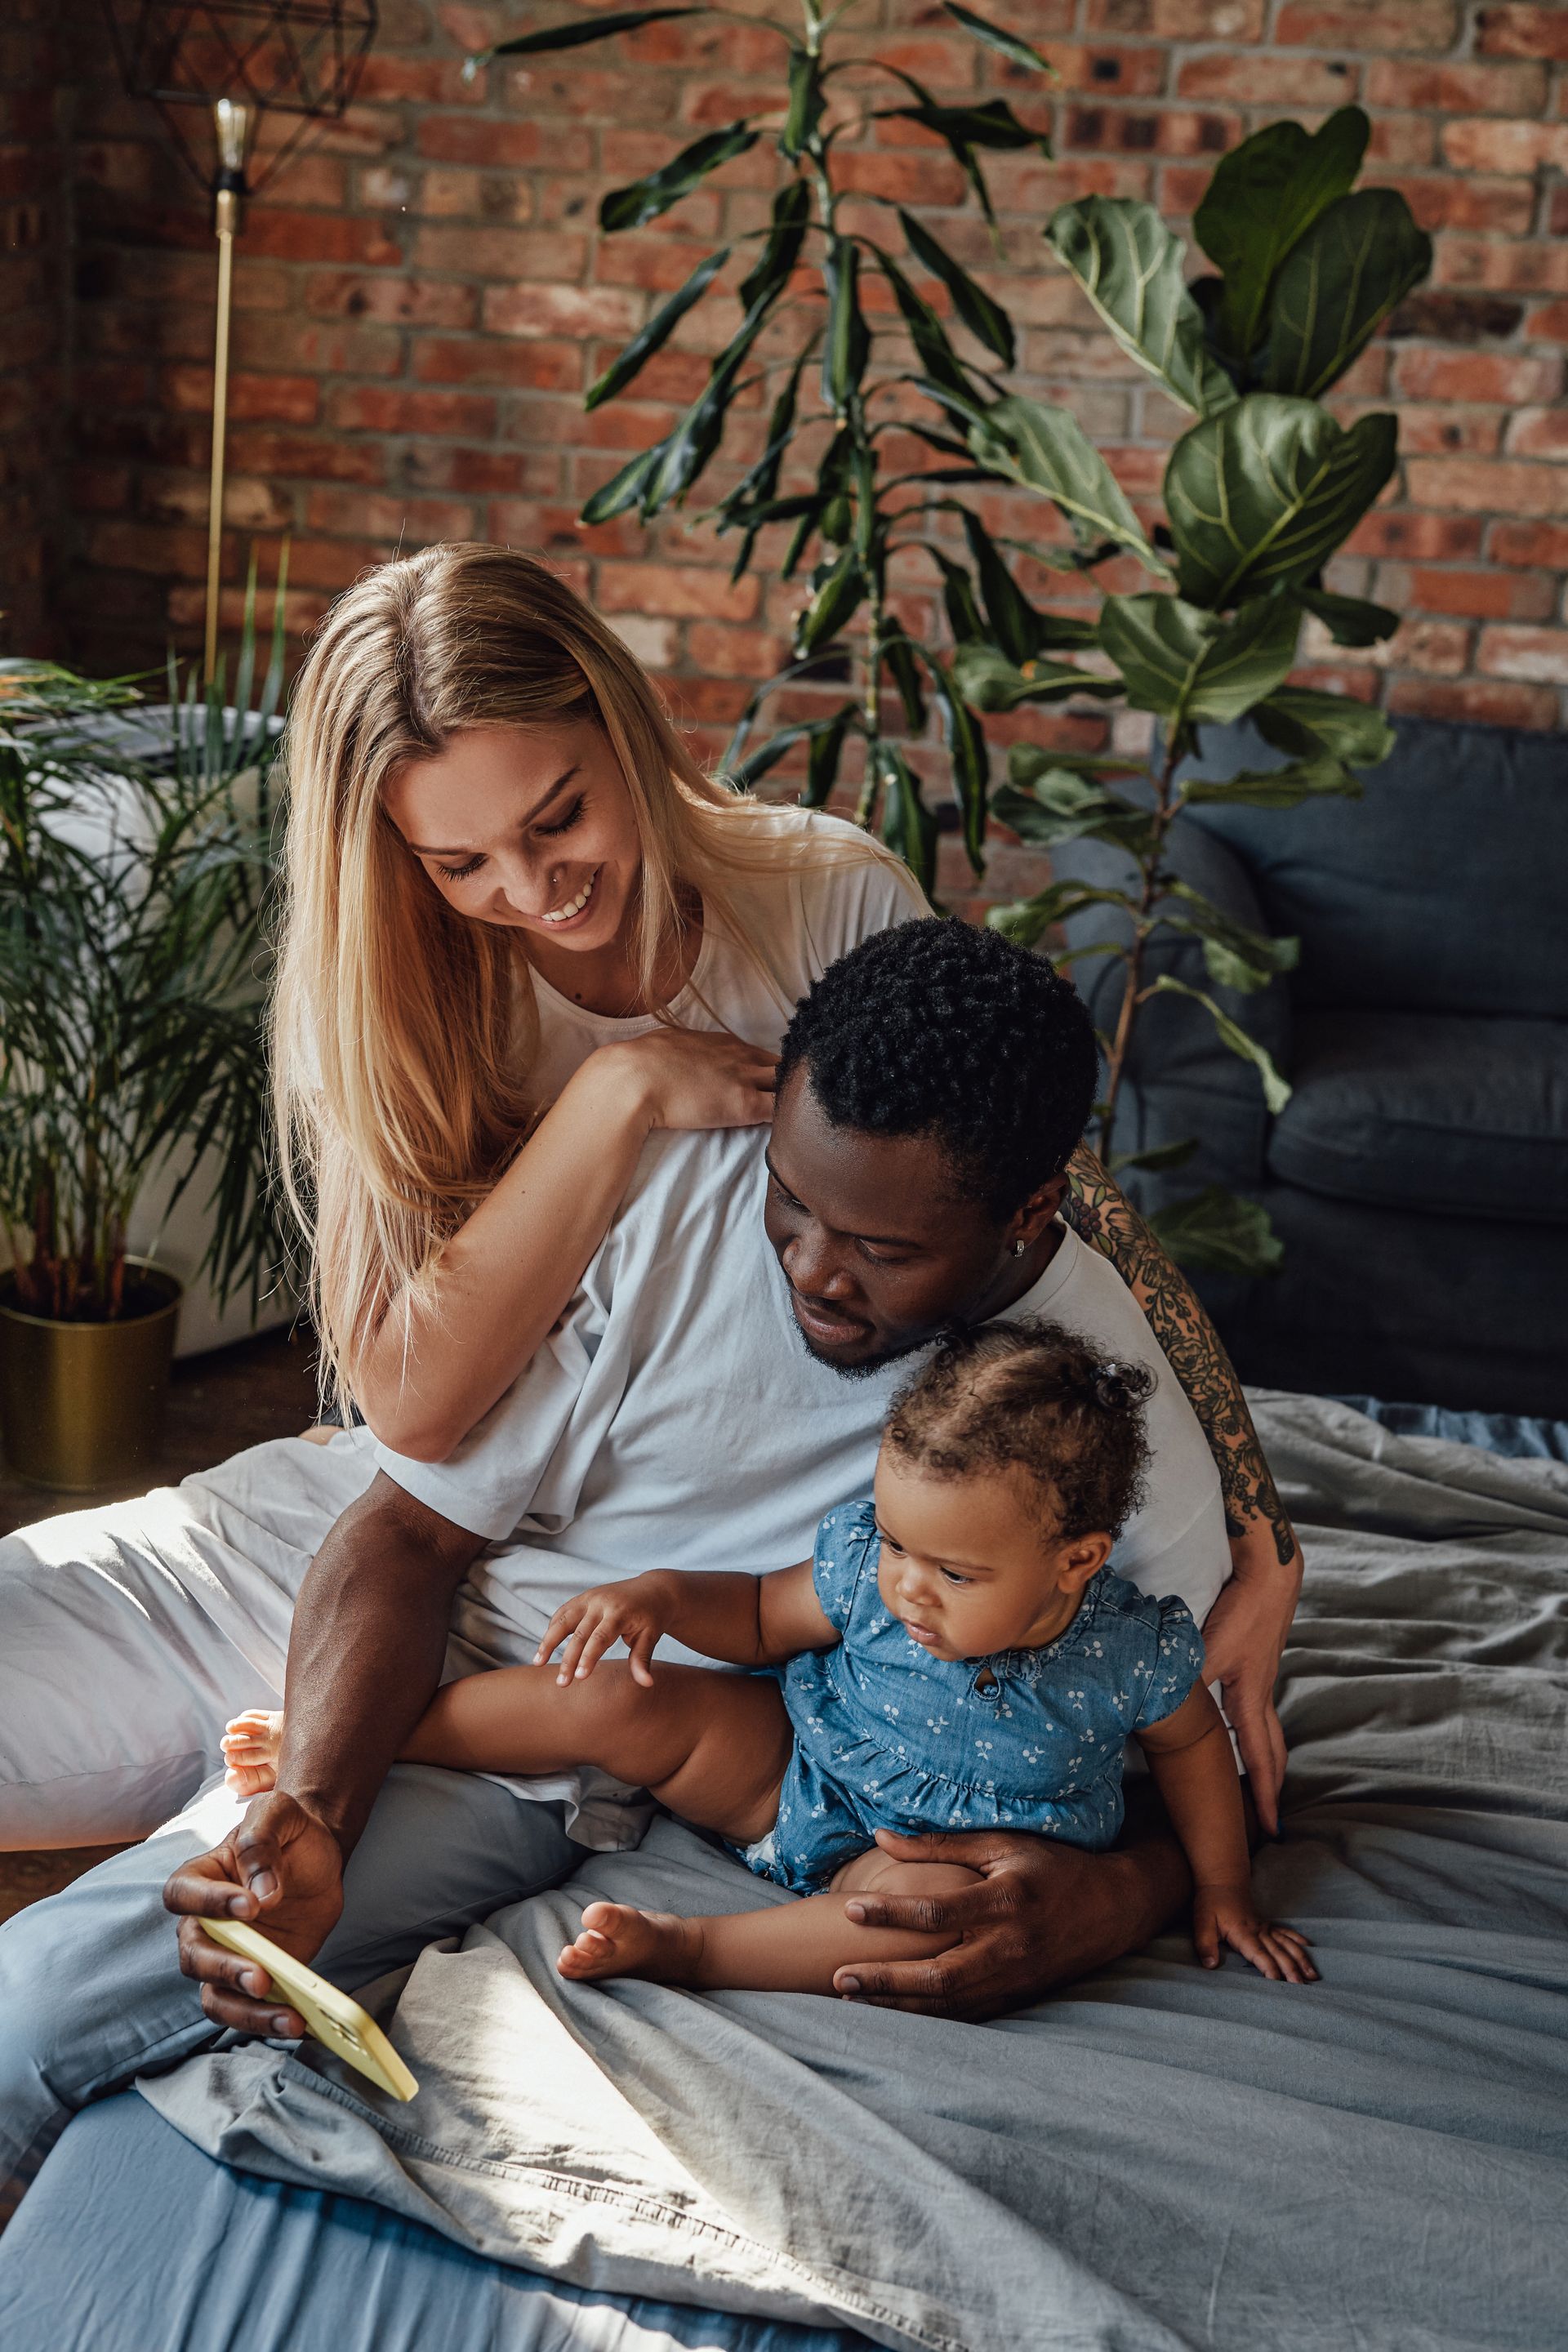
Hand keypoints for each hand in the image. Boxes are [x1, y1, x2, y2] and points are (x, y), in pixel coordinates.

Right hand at [163, 1790, 346, 2036]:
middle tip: (260, 1976)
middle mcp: (204, 1924)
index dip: (209, 1903)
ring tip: (288, 2017)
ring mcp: (228, 1957)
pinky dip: (271, 2022)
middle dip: (224, 1970)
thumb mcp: (278, 1813)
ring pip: (217, 1997)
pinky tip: (302, 2023)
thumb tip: (262, 1893)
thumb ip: (262, 1841)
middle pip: (194, 1957)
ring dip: (247, 2012)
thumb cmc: (288, 1830)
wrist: (318, 1854)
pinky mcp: (255, 1979)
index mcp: (200, 1877)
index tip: (250, 1906)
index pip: (183, 1895)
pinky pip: (250, 2010)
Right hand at [536, 1572, 677, 1686]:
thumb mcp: (651, 1637)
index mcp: (620, 1612)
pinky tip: (543, 1647)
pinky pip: (562, 1612)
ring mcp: (589, 1598)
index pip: (600, 1638)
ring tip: (537, 1663)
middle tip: (562, 1684)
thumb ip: (643, 1660)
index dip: (588, 1658)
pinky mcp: (583, 1597)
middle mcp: (601, 1603)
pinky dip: (552, 1628)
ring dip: (548, 1641)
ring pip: (563, 1620)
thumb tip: (647, 1684)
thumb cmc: (652, 1618)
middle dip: (568, 1660)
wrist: (653, 1589)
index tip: (579, 1678)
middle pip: (579, 1633)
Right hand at [592, 1029, 776, 1134]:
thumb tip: (675, 1053)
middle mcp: (741, 1056)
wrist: (635, 1078)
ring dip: (792, 1100)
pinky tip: (789, 1130)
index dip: (769, 1072)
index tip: (770, 1087)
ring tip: (794, 1117)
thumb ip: (684, 1049)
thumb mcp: (669, 1043)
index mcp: (723, 1043)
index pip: (760, 1055)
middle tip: (792, 1102)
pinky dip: (788, 1118)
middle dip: (790, 1082)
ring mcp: (746, 1079)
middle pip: (782, 1065)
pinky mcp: (746, 1105)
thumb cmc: (641, 1062)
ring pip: (789, 1084)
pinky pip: (781, 1110)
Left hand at [833, 1825, 1175, 2020]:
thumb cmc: (1053, 1866)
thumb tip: (882, 1837)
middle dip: (885, 1979)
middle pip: (938, 1974)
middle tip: (838, 1977)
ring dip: (899, 2004)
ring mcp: (1015, 1979)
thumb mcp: (1002, 1844)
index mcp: (1005, 1901)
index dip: (891, 1913)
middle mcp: (1010, 1946)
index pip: (937, 1912)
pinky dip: (928, 2017)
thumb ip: (941, 1846)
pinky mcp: (1018, 1997)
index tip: (850, 1909)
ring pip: (949, 2003)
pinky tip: (894, 2012)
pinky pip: (967, 2013)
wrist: (1114, 1909)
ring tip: (853, 1999)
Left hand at [1191, 1880, 1315, 1982]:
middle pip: (1278, 1952)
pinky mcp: (1267, 1924)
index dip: (1269, 1969)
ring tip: (1312, 1975)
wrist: (1221, 1882)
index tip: (1278, 1984)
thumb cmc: (1211, 1903)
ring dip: (1300, 1959)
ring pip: (1287, 1943)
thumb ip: (1205, 1944)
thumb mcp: (1201, 1922)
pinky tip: (1309, 1948)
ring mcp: (1265, 1926)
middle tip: (1302, 1987)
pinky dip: (1298, 1940)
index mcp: (1243, 1933)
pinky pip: (1286, 1932)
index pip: (1259, 1954)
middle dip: (1291, 1970)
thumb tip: (1210, 1965)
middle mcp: (1259, 1930)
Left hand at [1200, 1543, 1301, 1834]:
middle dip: (1270, 1787)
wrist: (1269, 1574)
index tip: (1270, 1831)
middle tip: (1269, 1821)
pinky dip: (1253, 1727)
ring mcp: (1261, 1678)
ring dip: (1265, 1759)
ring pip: (1268, 1729)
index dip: (1261, 1797)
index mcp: (1250, 1700)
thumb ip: (1186, 1682)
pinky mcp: (1256, 1661)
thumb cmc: (1240, 1611)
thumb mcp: (1206, 1650)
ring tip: (1258, 1781)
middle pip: (1271, 1751)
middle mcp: (1260, 1694)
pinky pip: (1257, 1707)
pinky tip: (1238, 1722)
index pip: (1257, 1760)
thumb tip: (1159, 1708)